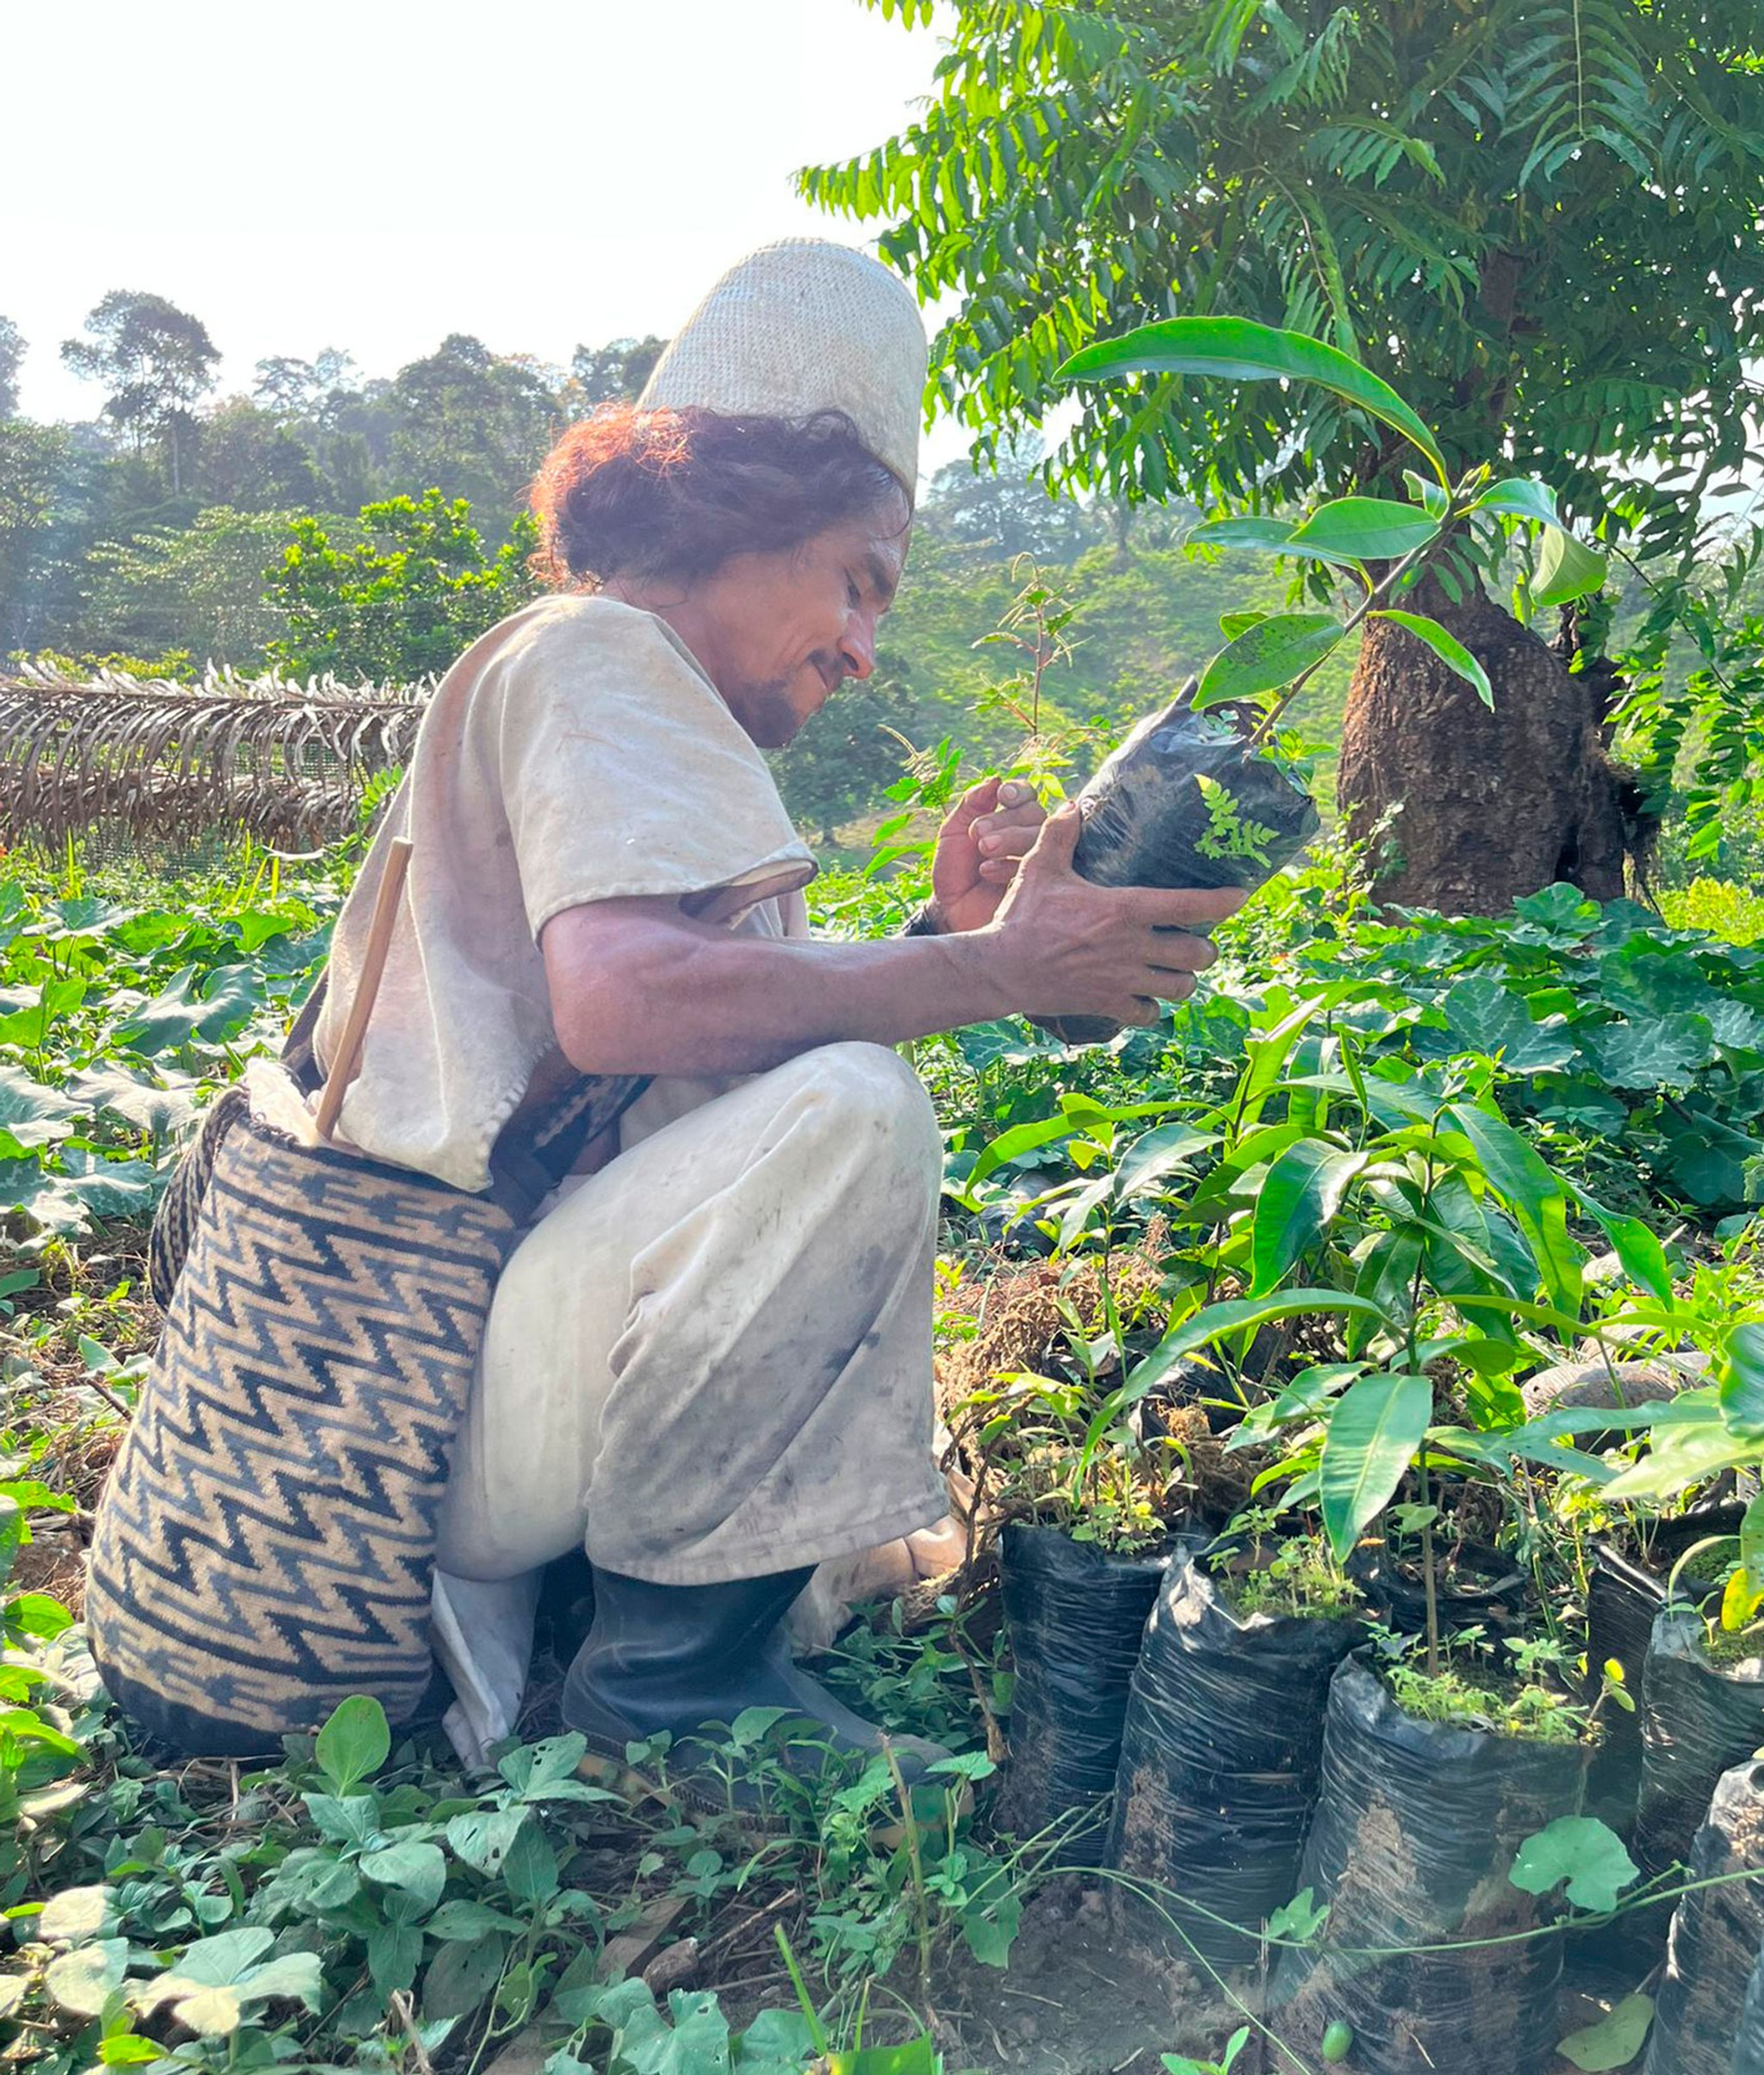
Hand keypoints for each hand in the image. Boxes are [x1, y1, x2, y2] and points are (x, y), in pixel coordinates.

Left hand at [927, 777, 1045, 934]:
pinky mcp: (1043, 885)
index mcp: (1010, 818)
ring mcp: (1040, 860)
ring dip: (1012, 838)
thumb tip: (994, 779)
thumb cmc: (955, 872)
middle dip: (1007, 820)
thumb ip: (971, 804)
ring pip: (1042, 837)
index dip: (1018, 791)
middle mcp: (1029, 836)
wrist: (951, 912)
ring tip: (984, 849)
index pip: (1026, 795)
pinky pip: (1041, 866)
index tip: (1003, 795)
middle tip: (979, 835)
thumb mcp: (953, 833)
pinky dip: (1011, 864)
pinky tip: (988, 871)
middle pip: (1035, 814)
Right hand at [981, 802, 1246, 1024]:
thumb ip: (1060, 834)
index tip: (1239, 895)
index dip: (1222, 900)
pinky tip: (1144, 998)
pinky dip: (1152, 1008)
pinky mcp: (1108, 1004)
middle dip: (1205, 949)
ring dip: (1184, 980)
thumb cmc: (1021, 915)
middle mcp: (1132, 946)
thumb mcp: (1039, 867)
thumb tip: (1072, 804)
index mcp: (1123, 909)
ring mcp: (1123, 979)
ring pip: (1181, 987)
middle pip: (1197, 954)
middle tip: (1198, 943)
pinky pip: (1148, 1013)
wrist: (1000, 967)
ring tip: (1178, 972)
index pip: (1189, 904)